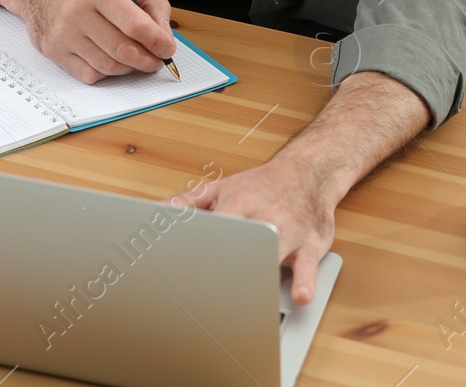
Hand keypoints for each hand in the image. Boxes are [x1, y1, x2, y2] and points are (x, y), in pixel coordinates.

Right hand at [15, 0, 175, 83]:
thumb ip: (151, 3)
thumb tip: (164, 37)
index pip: (134, 24)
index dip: (157, 41)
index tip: (168, 48)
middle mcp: (76, 12)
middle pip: (123, 50)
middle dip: (148, 60)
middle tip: (156, 60)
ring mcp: (63, 35)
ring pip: (109, 67)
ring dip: (129, 68)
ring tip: (134, 58)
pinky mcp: (54, 52)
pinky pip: (90, 75)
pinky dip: (107, 73)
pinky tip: (109, 58)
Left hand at [178, 158, 335, 303]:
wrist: (308, 170)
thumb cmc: (262, 184)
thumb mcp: (222, 187)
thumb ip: (187, 203)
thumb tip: (154, 212)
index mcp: (239, 204)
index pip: (218, 225)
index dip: (203, 246)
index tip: (186, 267)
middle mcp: (265, 217)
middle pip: (246, 241)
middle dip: (233, 263)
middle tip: (214, 289)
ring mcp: (290, 231)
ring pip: (276, 253)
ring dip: (264, 273)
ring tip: (252, 295)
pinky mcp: (311, 244)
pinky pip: (309, 265)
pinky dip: (306, 281)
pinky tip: (300, 295)